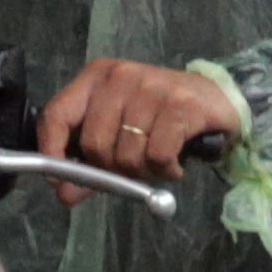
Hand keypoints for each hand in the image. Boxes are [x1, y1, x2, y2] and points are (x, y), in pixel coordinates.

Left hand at [35, 59, 236, 205]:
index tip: (61, 184)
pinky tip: (175, 162)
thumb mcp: (119, 134)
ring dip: (144, 172)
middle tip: (135, 167)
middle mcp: (120, 76)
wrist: (217, 99)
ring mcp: (151, 86)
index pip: (57, 115)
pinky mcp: (181, 104)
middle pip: (95, 145)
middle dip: (113, 169)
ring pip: (128, 155)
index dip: (54, 154)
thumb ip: (89, 164)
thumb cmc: (160, 117)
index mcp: (95, 78)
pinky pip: (158, 156)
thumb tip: (64, 194)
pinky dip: (166, 170)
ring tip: (159, 160)